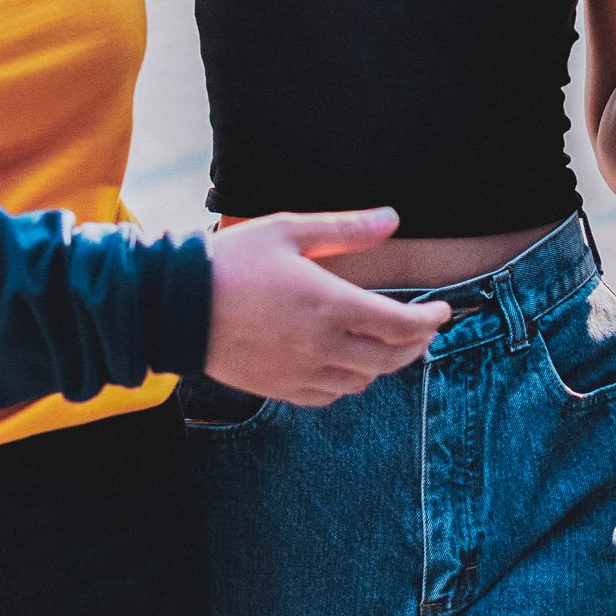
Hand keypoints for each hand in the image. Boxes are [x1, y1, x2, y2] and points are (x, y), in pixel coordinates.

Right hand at [202, 208, 446, 406]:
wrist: (174, 306)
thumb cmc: (231, 261)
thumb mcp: (290, 232)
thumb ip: (346, 229)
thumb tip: (393, 218)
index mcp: (328, 304)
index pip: (401, 325)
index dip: (430, 321)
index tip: (442, 311)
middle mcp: (320, 345)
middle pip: (390, 359)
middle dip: (416, 345)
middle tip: (424, 329)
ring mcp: (299, 371)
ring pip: (362, 381)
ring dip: (384, 365)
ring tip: (388, 344)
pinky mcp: (279, 388)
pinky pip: (329, 396)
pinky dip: (349, 383)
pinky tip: (348, 365)